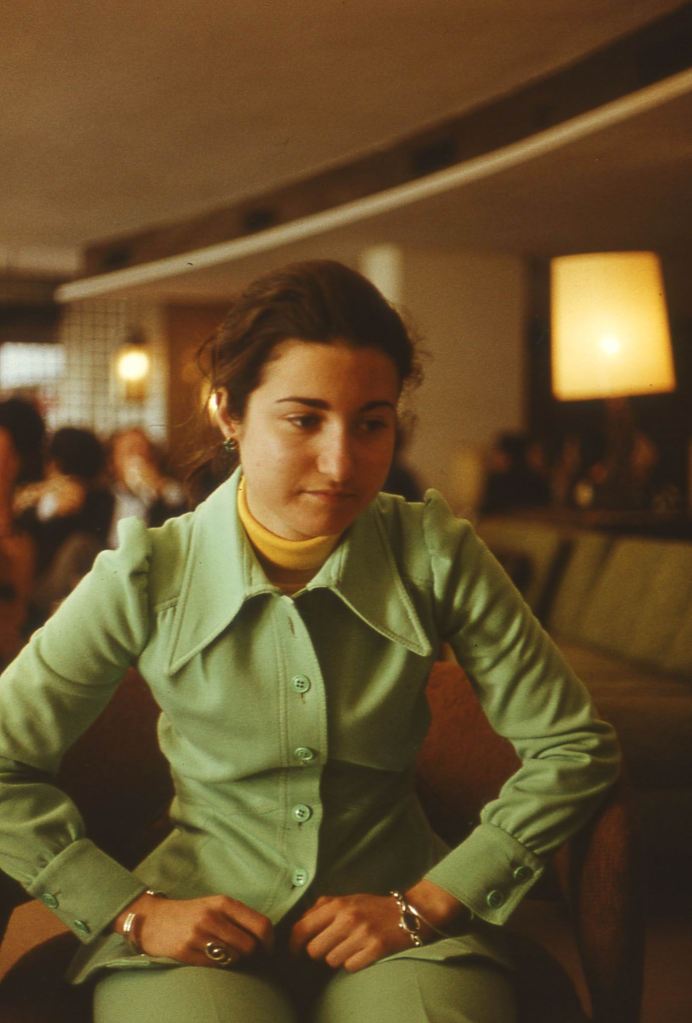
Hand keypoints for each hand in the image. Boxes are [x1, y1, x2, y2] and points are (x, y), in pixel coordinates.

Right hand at [113, 893, 273, 966]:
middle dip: (253, 956)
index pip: (261, 925)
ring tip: (227, 957)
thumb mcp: (216, 905)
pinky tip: (210, 959)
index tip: (268, 952)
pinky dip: (218, 967)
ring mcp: (198, 934)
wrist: (153, 919)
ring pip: (234, 958)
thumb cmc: (192, 914)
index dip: (270, 943)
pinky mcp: (185, 951)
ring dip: (235, 962)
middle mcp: (213, 916)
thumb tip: (266, 940)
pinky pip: (214, 967)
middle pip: (250, 946)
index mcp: (224, 902)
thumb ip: (239, 918)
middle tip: (248, 959)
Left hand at [289, 893, 412, 972]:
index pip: (302, 927)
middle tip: (329, 948)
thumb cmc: (372, 907)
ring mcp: (362, 934)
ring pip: (331, 961)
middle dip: (319, 953)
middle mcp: (348, 918)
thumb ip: (322, 908)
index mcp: (337, 905)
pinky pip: (350, 967)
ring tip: (350, 947)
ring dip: (338, 958)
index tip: (294, 953)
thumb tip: (300, 923)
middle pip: (314, 950)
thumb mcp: (346, 900)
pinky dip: (353, 963)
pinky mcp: (375, 949)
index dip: (293, 944)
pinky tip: (362, 952)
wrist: (408, 912)